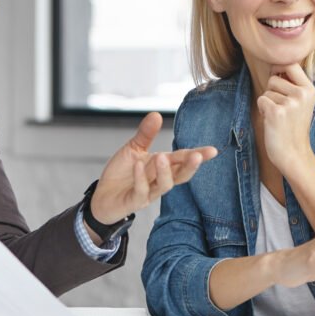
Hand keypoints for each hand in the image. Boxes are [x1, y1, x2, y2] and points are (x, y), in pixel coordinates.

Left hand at [90, 112, 217, 223]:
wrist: (101, 196)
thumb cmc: (122, 173)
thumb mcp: (133, 149)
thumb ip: (146, 134)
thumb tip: (157, 114)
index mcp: (162, 166)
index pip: (183, 160)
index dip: (198, 156)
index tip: (213, 150)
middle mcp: (159, 180)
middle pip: (180, 176)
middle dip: (190, 166)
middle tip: (197, 156)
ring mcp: (149, 193)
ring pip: (164, 185)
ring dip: (165, 171)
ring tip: (162, 157)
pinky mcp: (134, 201)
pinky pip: (141, 191)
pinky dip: (140, 178)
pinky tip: (138, 164)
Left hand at [257, 64, 314, 176]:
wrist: (294, 154)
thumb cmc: (293, 127)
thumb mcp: (301, 102)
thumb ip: (293, 85)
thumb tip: (276, 65)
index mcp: (309, 89)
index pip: (291, 64)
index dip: (279, 68)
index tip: (278, 79)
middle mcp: (302, 94)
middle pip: (274, 78)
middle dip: (271, 91)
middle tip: (281, 108)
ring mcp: (290, 103)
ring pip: (266, 91)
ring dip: (268, 103)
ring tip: (278, 117)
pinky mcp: (277, 112)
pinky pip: (261, 100)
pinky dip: (263, 110)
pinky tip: (272, 121)